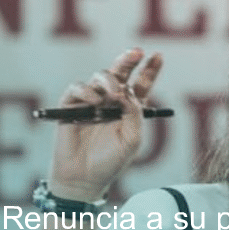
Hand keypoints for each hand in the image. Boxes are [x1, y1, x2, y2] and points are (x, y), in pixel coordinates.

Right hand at [47, 48, 163, 201]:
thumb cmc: (111, 160)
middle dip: (129, 59)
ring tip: (113, 94)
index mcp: (129, 109)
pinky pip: (78, 87)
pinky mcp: (71, 105)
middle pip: (120, 73)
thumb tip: (127, 90)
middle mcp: (110, 101)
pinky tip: (95, 101)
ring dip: (109, 80)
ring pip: (100, 76)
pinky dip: (87, 90)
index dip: (149, 69)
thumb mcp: (132, 138)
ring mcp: (90, 101)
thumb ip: (134, 113)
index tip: (157, 55)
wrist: (85, 177)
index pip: (141, 84)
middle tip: (137, 52)